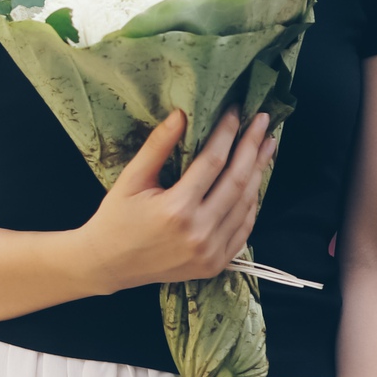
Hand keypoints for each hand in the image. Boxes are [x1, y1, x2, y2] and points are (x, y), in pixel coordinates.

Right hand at [80, 108, 276, 293]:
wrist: (110, 264)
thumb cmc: (116, 217)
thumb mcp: (131, 179)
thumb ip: (157, 146)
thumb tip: (182, 114)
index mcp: (176, 209)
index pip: (212, 162)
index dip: (226, 133)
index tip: (236, 111)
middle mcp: (199, 232)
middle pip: (237, 180)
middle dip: (252, 146)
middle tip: (263, 120)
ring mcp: (211, 252)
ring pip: (246, 204)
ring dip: (258, 172)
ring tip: (266, 146)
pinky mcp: (216, 264)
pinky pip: (243, 228)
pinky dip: (252, 202)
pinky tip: (255, 180)